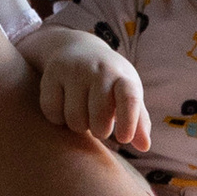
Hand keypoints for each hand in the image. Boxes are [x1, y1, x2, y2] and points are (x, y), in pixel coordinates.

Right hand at [34, 32, 148, 153]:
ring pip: (74, 119)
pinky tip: (65, 108)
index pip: (129, 99)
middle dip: (100, 131)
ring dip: (79, 126)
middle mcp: (99, 70)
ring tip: (83, 115)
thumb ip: (138, 120)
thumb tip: (144, 146)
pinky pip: (52, 112)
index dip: (128, 122)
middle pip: (98, 118)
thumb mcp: (128, 94)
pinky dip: (58, 118)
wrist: (79, 49)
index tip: (124, 139)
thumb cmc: (110, 81)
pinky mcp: (51, 74)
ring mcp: (74, 70)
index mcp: (122, 76)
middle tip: (99, 125)